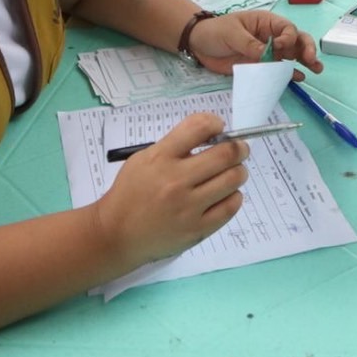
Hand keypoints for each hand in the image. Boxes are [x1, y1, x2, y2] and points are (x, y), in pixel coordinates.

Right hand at [92, 111, 248, 265]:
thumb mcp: (144, 159)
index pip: (198, 128)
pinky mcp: (197, 229)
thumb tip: (213, 134)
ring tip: (234, 172)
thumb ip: (175, 146)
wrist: (116, 234)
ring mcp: (188, 207)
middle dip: (239, 148)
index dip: (215, 123)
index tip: (219, 128)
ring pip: (233, 179)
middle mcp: (176, 181)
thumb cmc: (131, 192)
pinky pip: (230, 207)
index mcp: (160, 158)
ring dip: (239, 171)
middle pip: (225, 154)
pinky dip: (234, 196)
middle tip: (239, 150)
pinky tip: (227, 194)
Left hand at [189, 9, 321, 75]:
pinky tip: (299, 78)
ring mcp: (268, 52)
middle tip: (312, 60)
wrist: (199, 45)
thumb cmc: (215, 31)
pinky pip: (278, 70)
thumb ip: (250, 44)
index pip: (287, 28)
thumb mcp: (232, 34)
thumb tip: (268, 55)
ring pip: (291, 55)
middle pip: (296, 40)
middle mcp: (271, 36)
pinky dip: (289, 74)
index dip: (288, 38)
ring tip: (316, 69)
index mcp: (266, 23)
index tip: (281, 48)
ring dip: (305, 61)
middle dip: (306, 48)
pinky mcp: (261, 66)